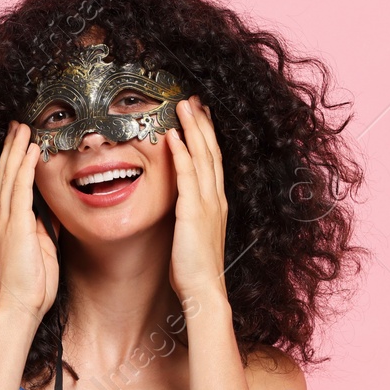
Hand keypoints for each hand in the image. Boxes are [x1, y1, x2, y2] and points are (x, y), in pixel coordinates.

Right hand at [0, 122, 58, 326]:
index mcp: (8, 225)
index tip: (20, 142)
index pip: (9, 185)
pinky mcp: (14, 227)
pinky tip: (30, 150)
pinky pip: (19, 190)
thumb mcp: (42, 249)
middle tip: (16, 124)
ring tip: (22, 127)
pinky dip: (24, 168)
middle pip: (4, 175)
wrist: (19, 307)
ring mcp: (6, 222)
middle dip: (11, 148)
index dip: (13, 161)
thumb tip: (51, 210)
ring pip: (9, 177)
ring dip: (16, 150)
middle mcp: (3, 219)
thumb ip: (44, 228)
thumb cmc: (32, 285)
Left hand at [167, 97, 229, 305]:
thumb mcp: (193, 235)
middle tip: (194, 99)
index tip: (202, 115)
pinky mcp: (193, 212)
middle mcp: (215, 198)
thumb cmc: (194, 268)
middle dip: (203, 123)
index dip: (208, 136)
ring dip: (194, 128)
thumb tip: (179, 207)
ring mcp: (206, 203)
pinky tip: (174, 136)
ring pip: (203, 156)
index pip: (214, 161)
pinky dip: (182, 153)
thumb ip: (189, 216)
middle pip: (212, 151)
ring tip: (184, 105)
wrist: (203, 290)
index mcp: (216, 203)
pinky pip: (188, 176)